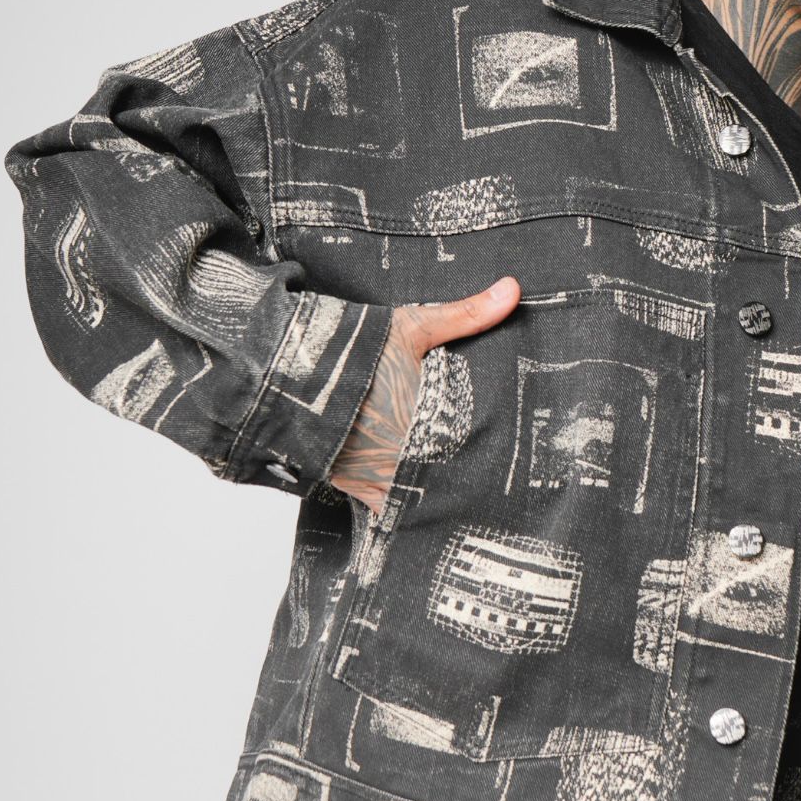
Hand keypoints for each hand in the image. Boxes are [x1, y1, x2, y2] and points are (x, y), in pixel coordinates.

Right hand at [326, 276, 521, 516]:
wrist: (288, 376)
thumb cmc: (354, 351)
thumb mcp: (412, 328)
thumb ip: (466, 315)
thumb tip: (512, 289)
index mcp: (435, 421)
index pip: (481, 446)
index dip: (494, 448)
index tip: (505, 449)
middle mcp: (412, 457)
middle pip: (458, 476)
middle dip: (469, 471)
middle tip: (491, 474)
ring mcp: (385, 479)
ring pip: (428, 498)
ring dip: (440, 490)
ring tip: (458, 485)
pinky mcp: (360, 490)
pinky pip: (394, 511)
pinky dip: (407, 507)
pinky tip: (421, 497)